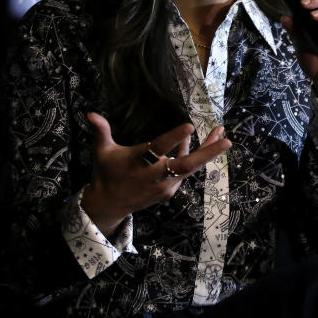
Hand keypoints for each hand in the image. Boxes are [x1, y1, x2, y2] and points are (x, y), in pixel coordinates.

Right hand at [81, 113, 231, 236]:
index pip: (159, 148)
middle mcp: (155, 175)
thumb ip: (101, 131)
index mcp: (139, 162)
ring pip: (190, 167)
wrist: (110, 204)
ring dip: (207, 151)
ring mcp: (165, 185)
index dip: (174, 138)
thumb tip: (91, 113)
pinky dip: (194, 157)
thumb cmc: (106, 172)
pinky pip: (185, 171)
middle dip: (207, 153)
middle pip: (185, 164)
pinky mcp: (170, 191)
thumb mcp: (101, 151)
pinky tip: (204, 143)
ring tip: (222, 135)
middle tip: (226, 141)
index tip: (189, 126)